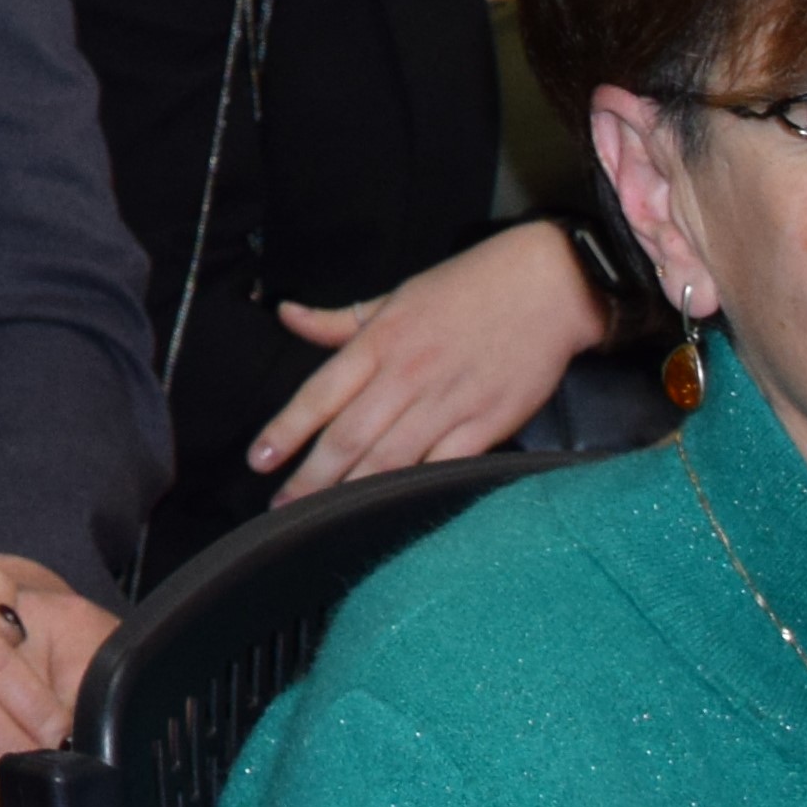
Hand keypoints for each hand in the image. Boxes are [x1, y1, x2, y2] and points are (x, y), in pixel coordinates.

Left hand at [250, 222, 606, 500]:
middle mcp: (407, 375)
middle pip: (349, 437)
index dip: (286, 431)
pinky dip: (415, 490)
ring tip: (321, 520)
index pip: (320, 394)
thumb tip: (287, 315)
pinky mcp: (487, 425)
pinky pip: (443, 466)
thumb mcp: (395, 296)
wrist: (547, 287)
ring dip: (352, 492)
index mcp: (381, 341)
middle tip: (281, 509)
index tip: (259, 461)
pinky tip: (390, 511)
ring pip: (390, 459)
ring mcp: (448, 403)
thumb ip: (339, 321)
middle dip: (310, 478)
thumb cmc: (467, 288)